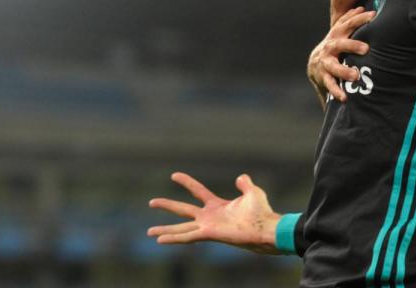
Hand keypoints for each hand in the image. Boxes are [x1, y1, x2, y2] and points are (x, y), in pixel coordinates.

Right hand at [148, 172, 281, 254]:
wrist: (265, 227)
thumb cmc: (261, 212)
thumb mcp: (252, 192)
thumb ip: (245, 184)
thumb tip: (241, 176)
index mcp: (217, 206)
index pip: (197, 191)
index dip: (186, 182)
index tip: (173, 174)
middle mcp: (209, 217)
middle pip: (183, 209)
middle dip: (167, 205)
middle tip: (151, 202)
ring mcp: (207, 226)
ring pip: (181, 227)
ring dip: (165, 229)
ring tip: (149, 232)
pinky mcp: (208, 234)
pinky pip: (187, 236)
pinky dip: (173, 238)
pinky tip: (160, 240)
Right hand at [307, 7, 374, 106]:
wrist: (314, 62)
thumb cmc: (334, 45)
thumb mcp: (339, 31)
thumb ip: (348, 20)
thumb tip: (360, 7)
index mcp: (336, 35)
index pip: (348, 24)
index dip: (359, 19)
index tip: (374, 15)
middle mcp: (330, 47)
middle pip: (340, 44)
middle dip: (352, 45)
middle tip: (366, 48)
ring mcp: (325, 62)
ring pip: (334, 67)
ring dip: (344, 71)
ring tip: (355, 76)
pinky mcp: (323, 76)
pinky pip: (329, 84)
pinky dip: (336, 91)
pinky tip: (344, 98)